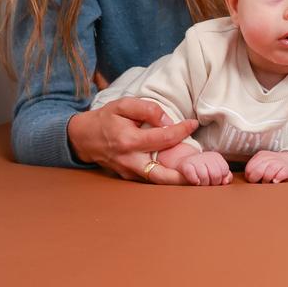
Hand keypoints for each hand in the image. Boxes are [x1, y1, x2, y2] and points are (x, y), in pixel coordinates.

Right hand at [66, 98, 197, 184]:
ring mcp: (129, 173)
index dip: (182, 131)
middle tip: (204, 173)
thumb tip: (168, 121)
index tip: (193, 123)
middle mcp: (130, 161)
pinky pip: (151, 179)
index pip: (164, 139)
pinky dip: (167, 178)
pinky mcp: (129, 177)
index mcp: (129, 141)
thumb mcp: (123, 105)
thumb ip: (147, 109)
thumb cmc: (105, 119)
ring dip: (179, 180)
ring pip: (159, 181)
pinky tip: (182, 173)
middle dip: (185, 176)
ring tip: (199, 176)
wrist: (82, 138)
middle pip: (163, 175)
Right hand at [178, 151, 232, 185]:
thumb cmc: (203, 169)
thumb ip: (226, 175)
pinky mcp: (185, 164)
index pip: (224, 171)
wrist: (184, 163)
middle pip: (216, 175)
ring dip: (203, 183)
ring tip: (201, 183)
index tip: (215, 180)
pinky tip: (195, 182)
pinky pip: (191, 174)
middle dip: (213, 183)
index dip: (221, 179)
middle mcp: (207, 156)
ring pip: (204, 176)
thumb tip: (226, 181)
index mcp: (216, 157)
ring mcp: (195, 159)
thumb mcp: (216, 170)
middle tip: (208, 184)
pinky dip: (194, 180)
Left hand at [245, 150, 287, 183]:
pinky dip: (277, 179)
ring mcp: (279, 163)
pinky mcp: (287, 170)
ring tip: (270, 182)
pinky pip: (279, 176)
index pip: (249, 169)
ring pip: (268, 174)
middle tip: (262, 182)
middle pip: (257, 172)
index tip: (256, 180)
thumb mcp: (263, 164)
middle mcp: (269, 158)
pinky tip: (276, 181)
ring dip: (267, 181)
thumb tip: (247, 180)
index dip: (251, 178)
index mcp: (261, 156)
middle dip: (258, 180)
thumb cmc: (276, 167)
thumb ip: (254, 169)